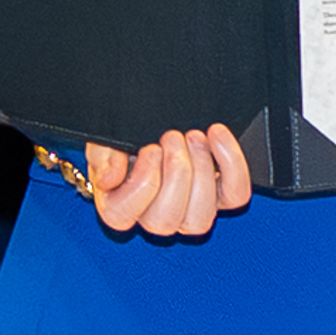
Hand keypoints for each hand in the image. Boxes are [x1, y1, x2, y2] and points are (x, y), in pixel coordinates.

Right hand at [84, 125, 251, 237]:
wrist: (157, 113)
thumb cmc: (130, 129)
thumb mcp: (105, 135)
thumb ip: (100, 155)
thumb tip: (110, 179)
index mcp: (118, 204)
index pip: (122, 217)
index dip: (141, 184)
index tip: (149, 149)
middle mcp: (153, 215)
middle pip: (165, 221)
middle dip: (174, 173)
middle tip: (172, 137)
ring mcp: (189, 210)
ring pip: (199, 220)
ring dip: (200, 172)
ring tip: (193, 137)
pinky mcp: (220, 196)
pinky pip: (235, 196)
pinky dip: (231, 165)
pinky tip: (216, 135)